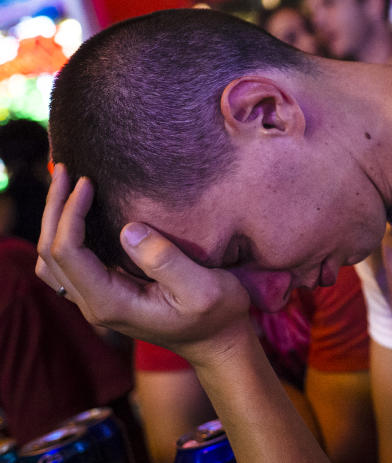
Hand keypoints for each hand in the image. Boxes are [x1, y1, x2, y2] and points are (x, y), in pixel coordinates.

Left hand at [35, 164, 252, 366]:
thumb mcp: (204, 288)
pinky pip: (68, 266)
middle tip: (64, 170)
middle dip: (54, 209)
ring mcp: (97, 302)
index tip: (89, 182)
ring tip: (65, 187)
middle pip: (50, 254)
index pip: (69, 253)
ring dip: (53, 222)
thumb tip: (128, 228)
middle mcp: (95, 305)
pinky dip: (62, 236)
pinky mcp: (106, 295)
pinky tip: (77, 214)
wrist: (219, 343)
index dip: (71, 213)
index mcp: (112, 303)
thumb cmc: (217, 314)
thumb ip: (166, 261)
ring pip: (51, 262)